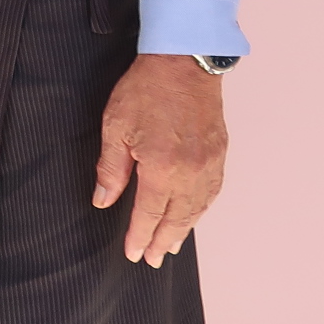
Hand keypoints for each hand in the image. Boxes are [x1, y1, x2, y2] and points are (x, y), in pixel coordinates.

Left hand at [93, 54, 228, 265]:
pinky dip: (201, 209)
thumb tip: (103, 199)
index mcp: (162, 168)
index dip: (140, 236)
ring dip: (184, 229)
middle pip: (177, 218)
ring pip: (197, 209)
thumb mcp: (116, 126)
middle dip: (163, 241)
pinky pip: (212, 192)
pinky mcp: (219, 155)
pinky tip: (193, 215)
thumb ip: (111, 168)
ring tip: (172, 245)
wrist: (184, 62)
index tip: (133, 253)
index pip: (149, 214)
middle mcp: (191, 173)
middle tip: (153, 260)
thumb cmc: (147, 89)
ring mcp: (209, 165)